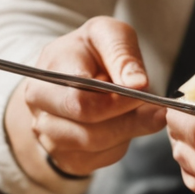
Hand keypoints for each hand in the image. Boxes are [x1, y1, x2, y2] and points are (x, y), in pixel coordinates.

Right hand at [4, 16, 165, 184]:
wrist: (71, 73)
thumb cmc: (91, 52)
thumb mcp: (107, 34)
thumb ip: (121, 53)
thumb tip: (137, 83)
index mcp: (45, 75)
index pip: (80, 102)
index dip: (117, 102)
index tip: (144, 91)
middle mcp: (39, 108)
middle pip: (88, 131)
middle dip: (128, 121)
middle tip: (155, 108)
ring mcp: (48, 136)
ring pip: (97, 146)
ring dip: (128, 131)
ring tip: (144, 112)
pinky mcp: (66, 157)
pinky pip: (102, 159)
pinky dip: (121, 144)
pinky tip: (125, 124)